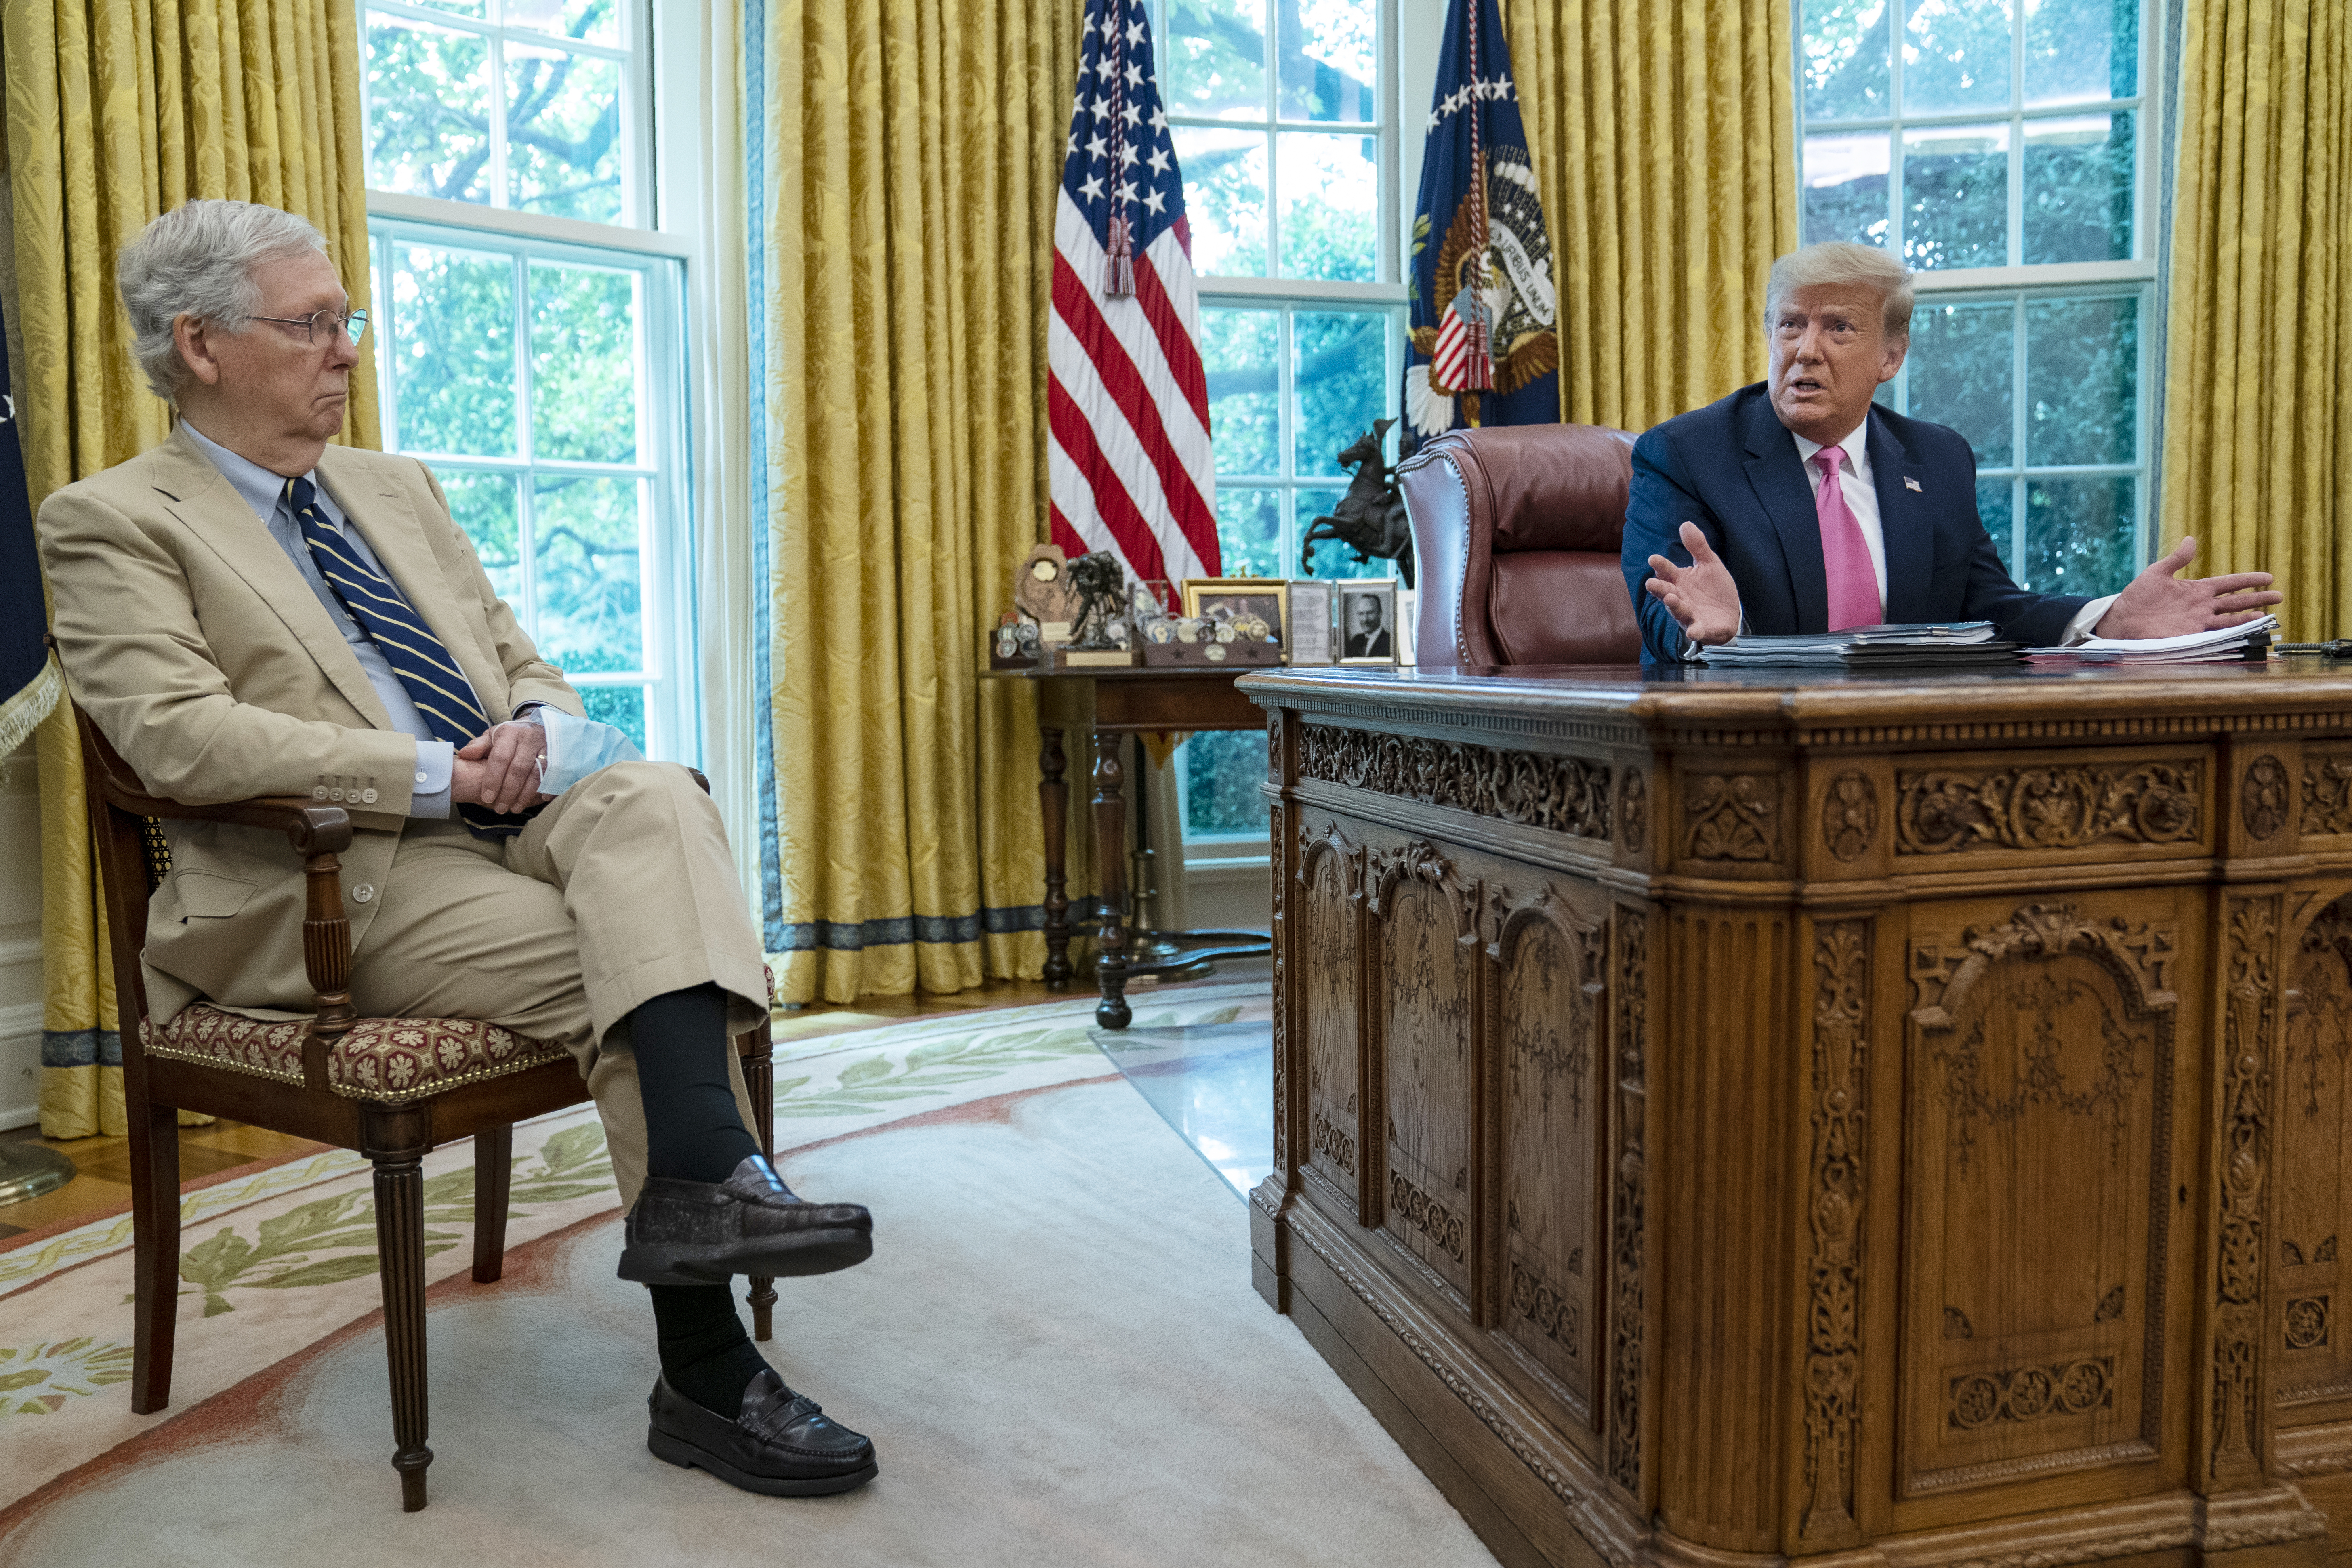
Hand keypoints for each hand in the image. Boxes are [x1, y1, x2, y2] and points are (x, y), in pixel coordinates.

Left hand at [452, 720, 553, 814]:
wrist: (539, 725)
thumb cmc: (511, 735)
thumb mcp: (492, 736)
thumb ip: (478, 746)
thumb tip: (464, 755)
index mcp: (510, 733)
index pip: (500, 758)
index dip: (493, 779)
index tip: (487, 797)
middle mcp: (529, 739)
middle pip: (518, 769)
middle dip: (508, 792)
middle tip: (500, 809)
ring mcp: (546, 747)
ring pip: (536, 774)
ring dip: (525, 795)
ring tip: (515, 808)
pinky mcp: (558, 755)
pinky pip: (553, 774)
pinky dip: (548, 788)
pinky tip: (541, 800)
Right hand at [1644, 522, 1742, 646]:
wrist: (1730, 614)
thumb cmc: (1714, 589)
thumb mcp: (1709, 564)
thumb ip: (1697, 547)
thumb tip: (1685, 524)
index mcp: (1679, 581)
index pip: (1666, 571)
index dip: (1660, 566)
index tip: (1653, 559)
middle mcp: (1679, 597)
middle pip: (1665, 592)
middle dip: (1659, 588)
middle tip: (1651, 583)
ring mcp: (1689, 614)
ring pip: (1678, 610)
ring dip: (1673, 606)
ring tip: (1671, 598)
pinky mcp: (1701, 628)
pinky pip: (1696, 630)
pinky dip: (1694, 631)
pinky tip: (1692, 631)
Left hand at [2092, 536, 2282, 638]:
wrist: (2123, 618)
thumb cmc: (2138, 595)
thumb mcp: (2158, 572)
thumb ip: (2177, 558)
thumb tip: (2191, 539)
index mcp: (2197, 589)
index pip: (2230, 583)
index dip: (2249, 580)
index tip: (2269, 577)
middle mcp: (2203, 606)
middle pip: (2237, 602)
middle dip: (2258, 599)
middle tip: (2279, 596)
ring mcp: (2199, 621)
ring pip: (2231, 619)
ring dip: (2249, 617)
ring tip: (2267, 615)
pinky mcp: (2191, 635)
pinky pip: (2215, 634)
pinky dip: (2231, 633)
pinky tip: (2244, 631)